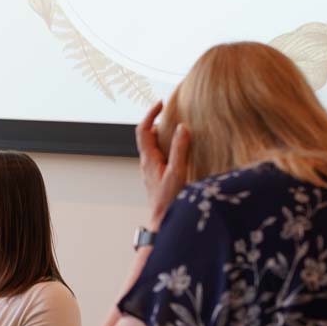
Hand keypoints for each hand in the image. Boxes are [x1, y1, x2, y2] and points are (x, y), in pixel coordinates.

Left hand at [135, 101, 190, 228]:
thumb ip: (180, 150)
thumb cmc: (169, 201)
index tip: (161, 103)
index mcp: (148, 159)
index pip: (143, 130)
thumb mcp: (177, 172)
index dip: (150, 114)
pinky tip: (182, 150)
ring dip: (165, 135)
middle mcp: (146, 163)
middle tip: (175, 114)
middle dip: (160, 122)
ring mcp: (151, 170)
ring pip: (155, 146)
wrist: (162, 222)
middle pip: (149, 136)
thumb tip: (182, 127)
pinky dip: (169, 147)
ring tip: (181, 129)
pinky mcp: (157, 176)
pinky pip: (160, 156)